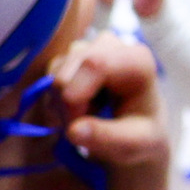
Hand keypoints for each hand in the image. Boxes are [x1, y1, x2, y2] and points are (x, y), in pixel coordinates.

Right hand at [51, 31, 169, 173]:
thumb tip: (74, 131)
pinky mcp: (72, 55)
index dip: (75, 97)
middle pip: (69, 70)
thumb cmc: (140, 134)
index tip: (75, 126)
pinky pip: (49, 76)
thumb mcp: (132, 144)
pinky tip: (77, 109)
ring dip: (61, 104)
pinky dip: (56, 99)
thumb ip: (106, 138)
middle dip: (66, 106)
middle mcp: (112, 45)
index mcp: (137, 60)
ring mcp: (90, 46)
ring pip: (55, 73)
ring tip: (85, 118)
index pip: (94, 64)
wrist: (137, 128)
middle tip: (81, 129)